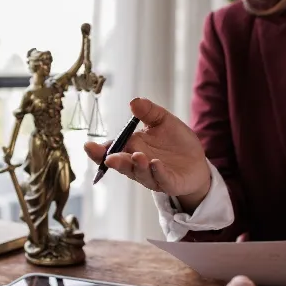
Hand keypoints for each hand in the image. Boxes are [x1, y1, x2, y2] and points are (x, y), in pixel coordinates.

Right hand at [83, 97, 211, 211]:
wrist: (196, 162)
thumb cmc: (175, 142)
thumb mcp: (163, 121)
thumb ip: (149, 112)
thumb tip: (134, 102)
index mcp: (132, 148)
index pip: (112, 150)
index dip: (99, 151)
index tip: (89, 146)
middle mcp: (138, 165)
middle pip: (122, 165)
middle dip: (114, 161)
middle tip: (109, 157)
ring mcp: (153, 176)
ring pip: (140, 174)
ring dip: (138, 166)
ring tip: (138, 156)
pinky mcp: (170, 183)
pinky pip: (162, 179)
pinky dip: (158, 172)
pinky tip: (155, 163)